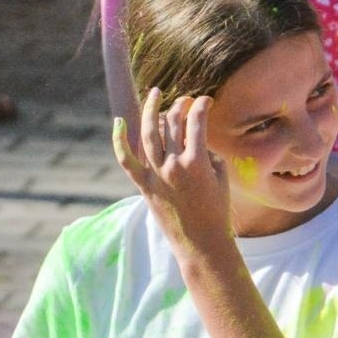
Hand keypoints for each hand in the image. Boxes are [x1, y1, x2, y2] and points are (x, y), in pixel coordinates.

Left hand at [113, 90, 232, 251]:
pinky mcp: (144, 186)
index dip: (202, 105)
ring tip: (155, 95)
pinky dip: (119, 140)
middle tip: (185, 100)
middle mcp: (173, 165)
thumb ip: (207, 153)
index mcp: (196, 162)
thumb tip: (194, 138)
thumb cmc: (217, 211)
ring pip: (149, 133)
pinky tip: (117, 122)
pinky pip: (126, 160)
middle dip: (181, 105)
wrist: (201, 243)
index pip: (196, 121)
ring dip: (151, 110)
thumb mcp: (220, 177)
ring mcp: (155, 175)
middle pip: (173, 123)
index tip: (206, 101)